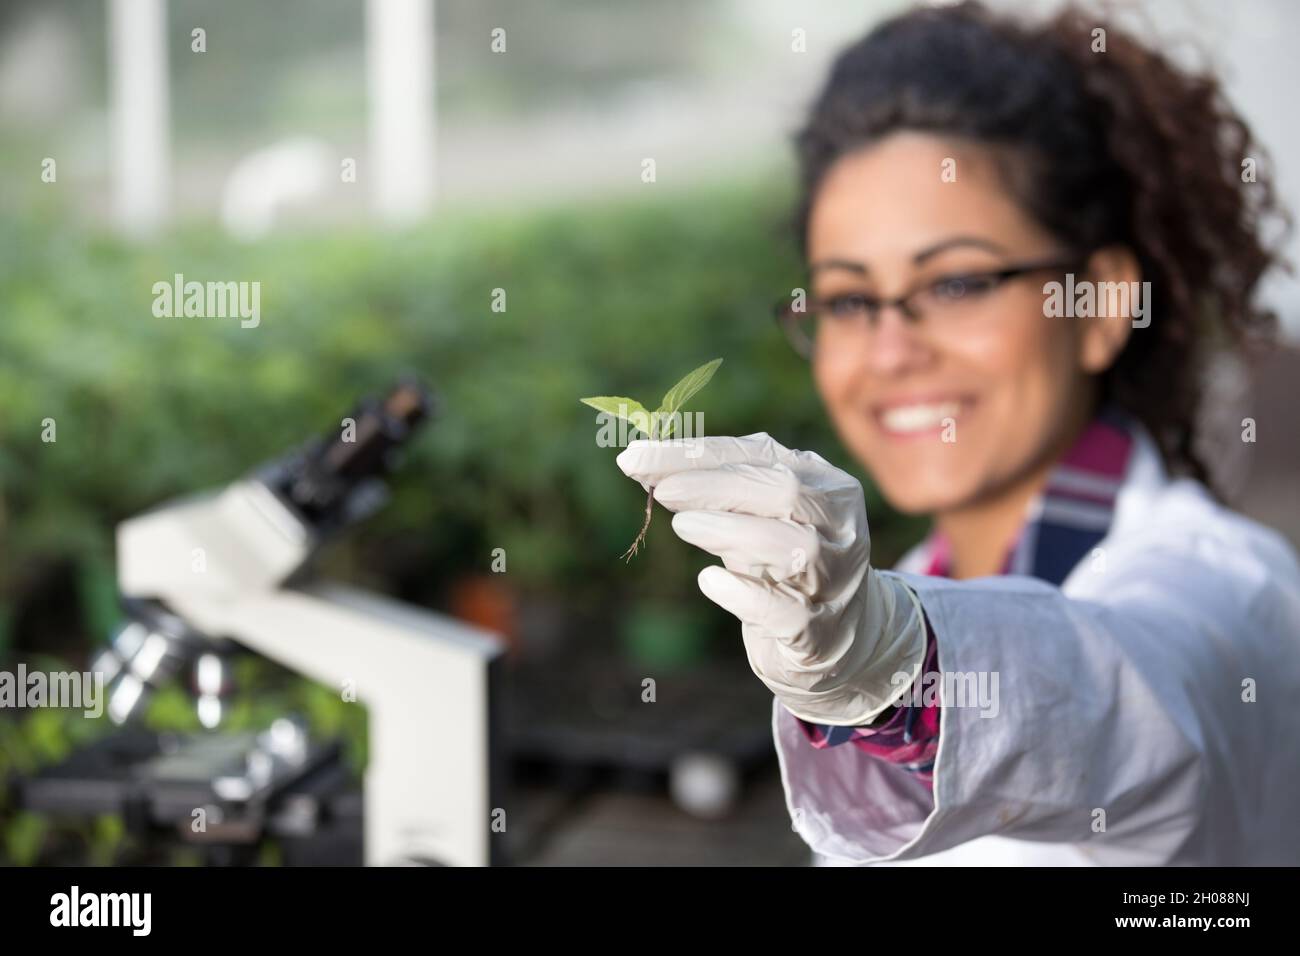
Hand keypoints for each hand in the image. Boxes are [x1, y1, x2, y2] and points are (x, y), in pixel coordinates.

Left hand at [616, 433, 925, 724]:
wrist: (841, 636)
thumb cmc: (783, 562)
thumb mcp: (756, 517)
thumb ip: (712, 488)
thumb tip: (638, 459)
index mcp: (825, 484)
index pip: (759, 455)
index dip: (696, 454)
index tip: (637, 456)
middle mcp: (838, 527)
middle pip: (783, 490)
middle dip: (714, 486)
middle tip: (661, 491)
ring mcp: (835, 580)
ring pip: (793, 546)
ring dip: (730, 531)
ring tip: (681, 525)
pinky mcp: (820, 631)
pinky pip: (785, 611)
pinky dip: (744, 594)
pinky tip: (709, 581)